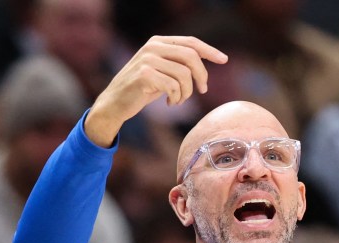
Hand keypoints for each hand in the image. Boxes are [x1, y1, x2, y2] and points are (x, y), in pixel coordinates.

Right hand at [85, 36, 226, 146]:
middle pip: (191, 56)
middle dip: (201, 75)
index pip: (191, 42)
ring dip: (187, 92)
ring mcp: (147, 59)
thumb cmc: (141, 89)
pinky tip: (169, 103)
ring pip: (184, 74)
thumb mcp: (161, 71)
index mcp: (158, 41)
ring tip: (178, 100)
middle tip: (202, 90)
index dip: (210, 51)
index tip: (224, 60)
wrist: (114, 103)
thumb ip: (178, 62)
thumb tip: (206, 60)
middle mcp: (152, 46)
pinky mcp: (144, 75)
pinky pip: (174, 87)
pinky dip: (177, 98)